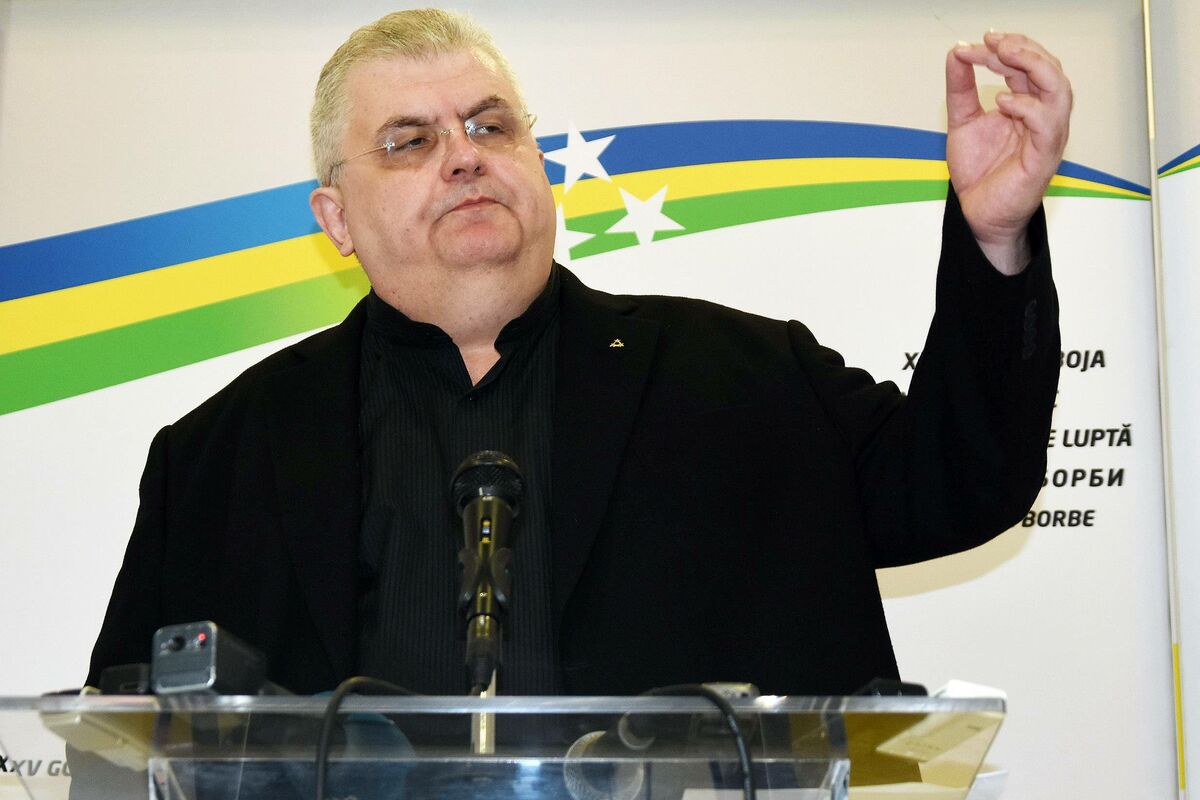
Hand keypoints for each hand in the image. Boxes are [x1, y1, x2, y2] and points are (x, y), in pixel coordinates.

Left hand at [946, 32, 1072, 273]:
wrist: (976, 214)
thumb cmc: (979, 173)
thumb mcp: (962, 121)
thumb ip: (960, 88)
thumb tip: (956, 53)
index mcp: (1028, 105)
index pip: (1028, 64)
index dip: (1009, 46)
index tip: (981, 39)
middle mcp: (1043, 117)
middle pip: (1049, 69)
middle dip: (1023, 48)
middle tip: (994, 41)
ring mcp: (1047, 136)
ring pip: (1059, 90)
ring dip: (1033, 67)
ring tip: (1003, 57)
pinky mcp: (1044, 158)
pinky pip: (1047, 125)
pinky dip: (1028, 107)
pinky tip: (1002, 102)